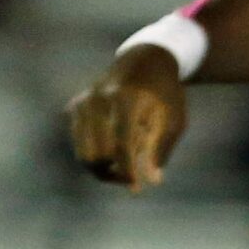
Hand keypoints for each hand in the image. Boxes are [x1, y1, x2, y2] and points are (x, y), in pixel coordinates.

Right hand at [68, 45, 187, 191]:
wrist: (144, 60)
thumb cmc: (164, 94)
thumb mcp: (173, 119)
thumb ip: (160, 149)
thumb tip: (153, 181)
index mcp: (127, 98)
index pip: (122, 145)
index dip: (128, 171)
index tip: (136, 188)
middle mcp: (100, 98)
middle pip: (98, 155)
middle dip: (114, 173)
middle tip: (131, 178)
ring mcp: (84, 101)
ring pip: (84, 154)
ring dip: (102, 169)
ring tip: (122, 167)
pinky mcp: (75, 106)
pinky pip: (79, 145)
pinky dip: (94, 155)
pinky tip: (113, 151)